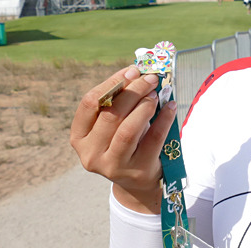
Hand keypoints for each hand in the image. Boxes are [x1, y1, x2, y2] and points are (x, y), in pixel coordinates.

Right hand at [69, 66, 177, 213]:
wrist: (138, 180)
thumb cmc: (127, 142)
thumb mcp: (116, 124)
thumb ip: (120, 100)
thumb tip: (140, 71)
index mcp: (80, 137)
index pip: (89, 103)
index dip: (111, 83)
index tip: (131, 71)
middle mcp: (91, 153)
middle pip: (110, 114)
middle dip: (133, 91)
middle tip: (150, 78)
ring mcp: (113, 165)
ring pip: (127, 129)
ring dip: (144, 105)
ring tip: (156, 92)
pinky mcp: (137, 171)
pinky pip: (152, 139)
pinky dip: (163, 119)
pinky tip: (170, 106)